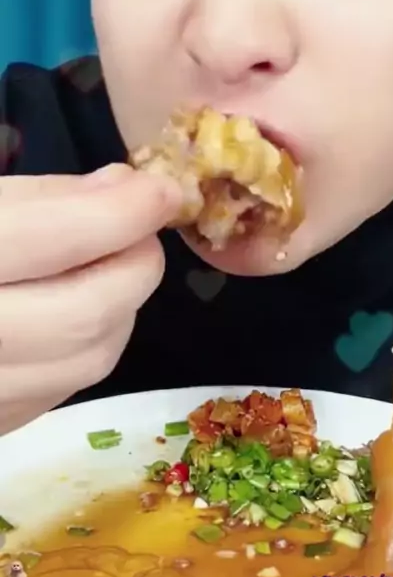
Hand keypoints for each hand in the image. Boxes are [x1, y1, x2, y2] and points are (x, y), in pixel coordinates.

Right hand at [0, 164, 179, 436]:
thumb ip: (43, 196)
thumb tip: (127, 189)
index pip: (56, 238)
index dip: (126, 211)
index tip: (165, 188)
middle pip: (85, 316)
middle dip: (136, 266)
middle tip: (139, 231)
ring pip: (87, 361)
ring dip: (120, 307)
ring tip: (107, 267)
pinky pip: (61, 388)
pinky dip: (87, 344)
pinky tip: (71, 311)